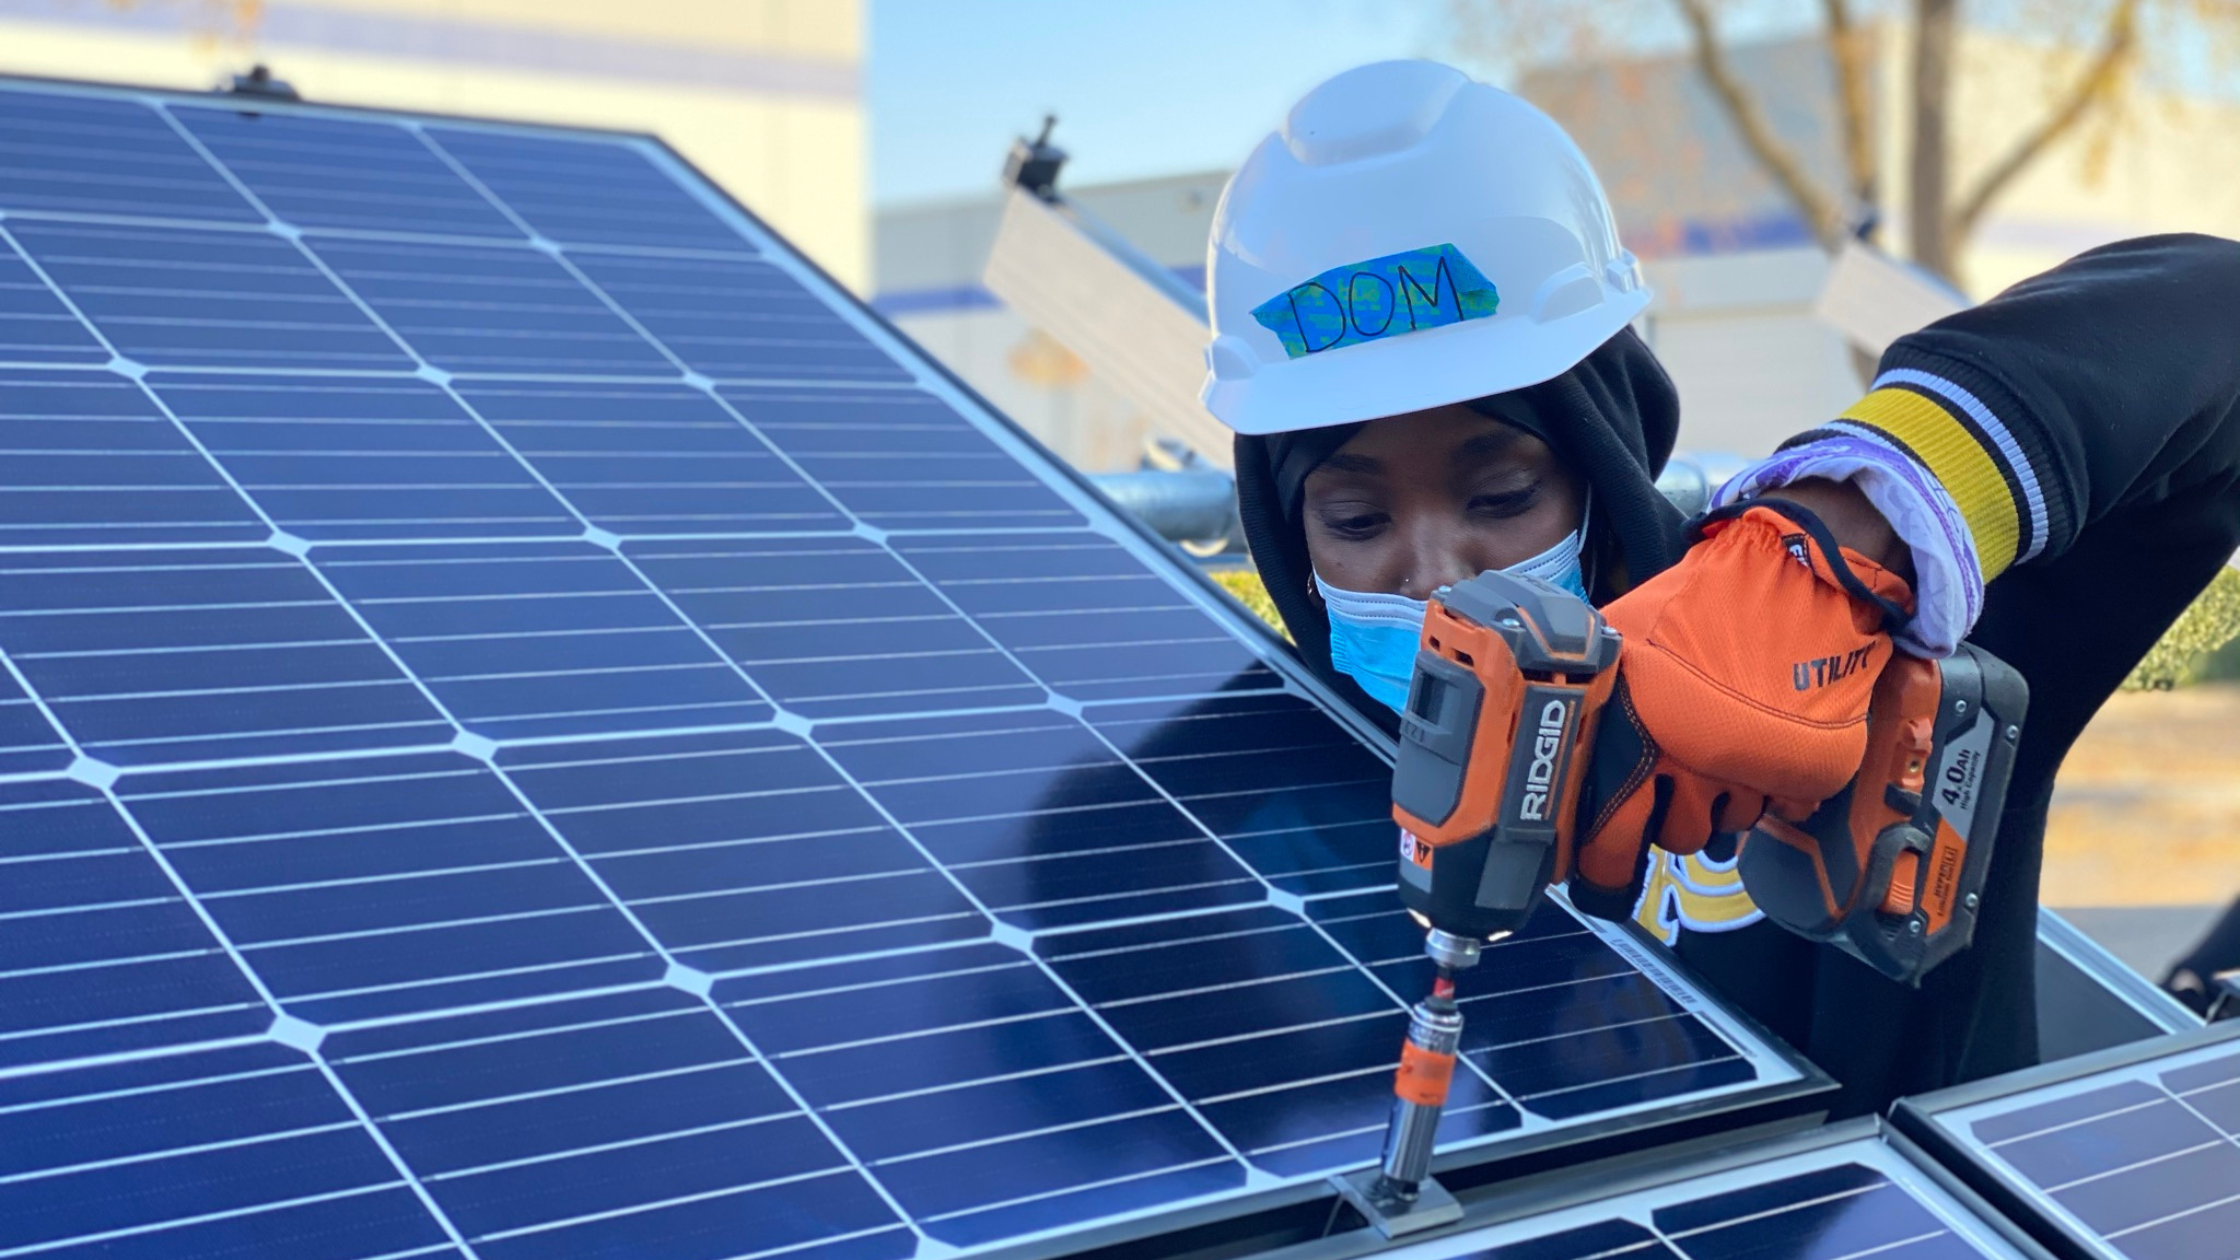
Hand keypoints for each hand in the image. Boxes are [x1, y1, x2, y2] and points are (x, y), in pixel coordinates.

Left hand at [1566, 500, 1913, 920]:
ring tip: (1718, 753)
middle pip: (1673, 839)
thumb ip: (1594, 691)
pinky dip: (1772, 791)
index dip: (1599, 863)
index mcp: (1636, 735)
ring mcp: (1754, 769)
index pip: (1608, 838)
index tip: (1594, 872)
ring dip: (1719, 802)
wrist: (1800, 572)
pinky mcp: (1807, 770)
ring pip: (1726, 826)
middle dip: (1663, 829)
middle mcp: (1693, 762)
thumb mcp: (1625, 638)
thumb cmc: (1705, 602)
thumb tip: (1552, 733)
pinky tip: (1763, 752)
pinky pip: (1780, 812)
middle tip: (1660, 803)